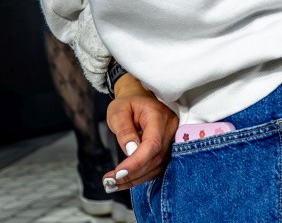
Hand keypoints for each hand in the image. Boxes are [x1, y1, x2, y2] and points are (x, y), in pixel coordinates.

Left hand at [106, 74, 176, 189]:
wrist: (140, 97)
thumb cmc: (127, 103)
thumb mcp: (118, 112)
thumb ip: (124, 131)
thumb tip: (130, 152)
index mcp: (158, 116)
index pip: (152, 144)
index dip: (136, 162)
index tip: (117, 173)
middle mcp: (170, 128)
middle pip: (156, 158)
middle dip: (132, 174)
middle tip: (109, 182)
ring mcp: (172, 139)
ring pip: (157, 166)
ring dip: (135, 179)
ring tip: (112, 184)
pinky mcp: (168, 148)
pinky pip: (157, 166)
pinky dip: (140, 176)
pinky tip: (124, 181)